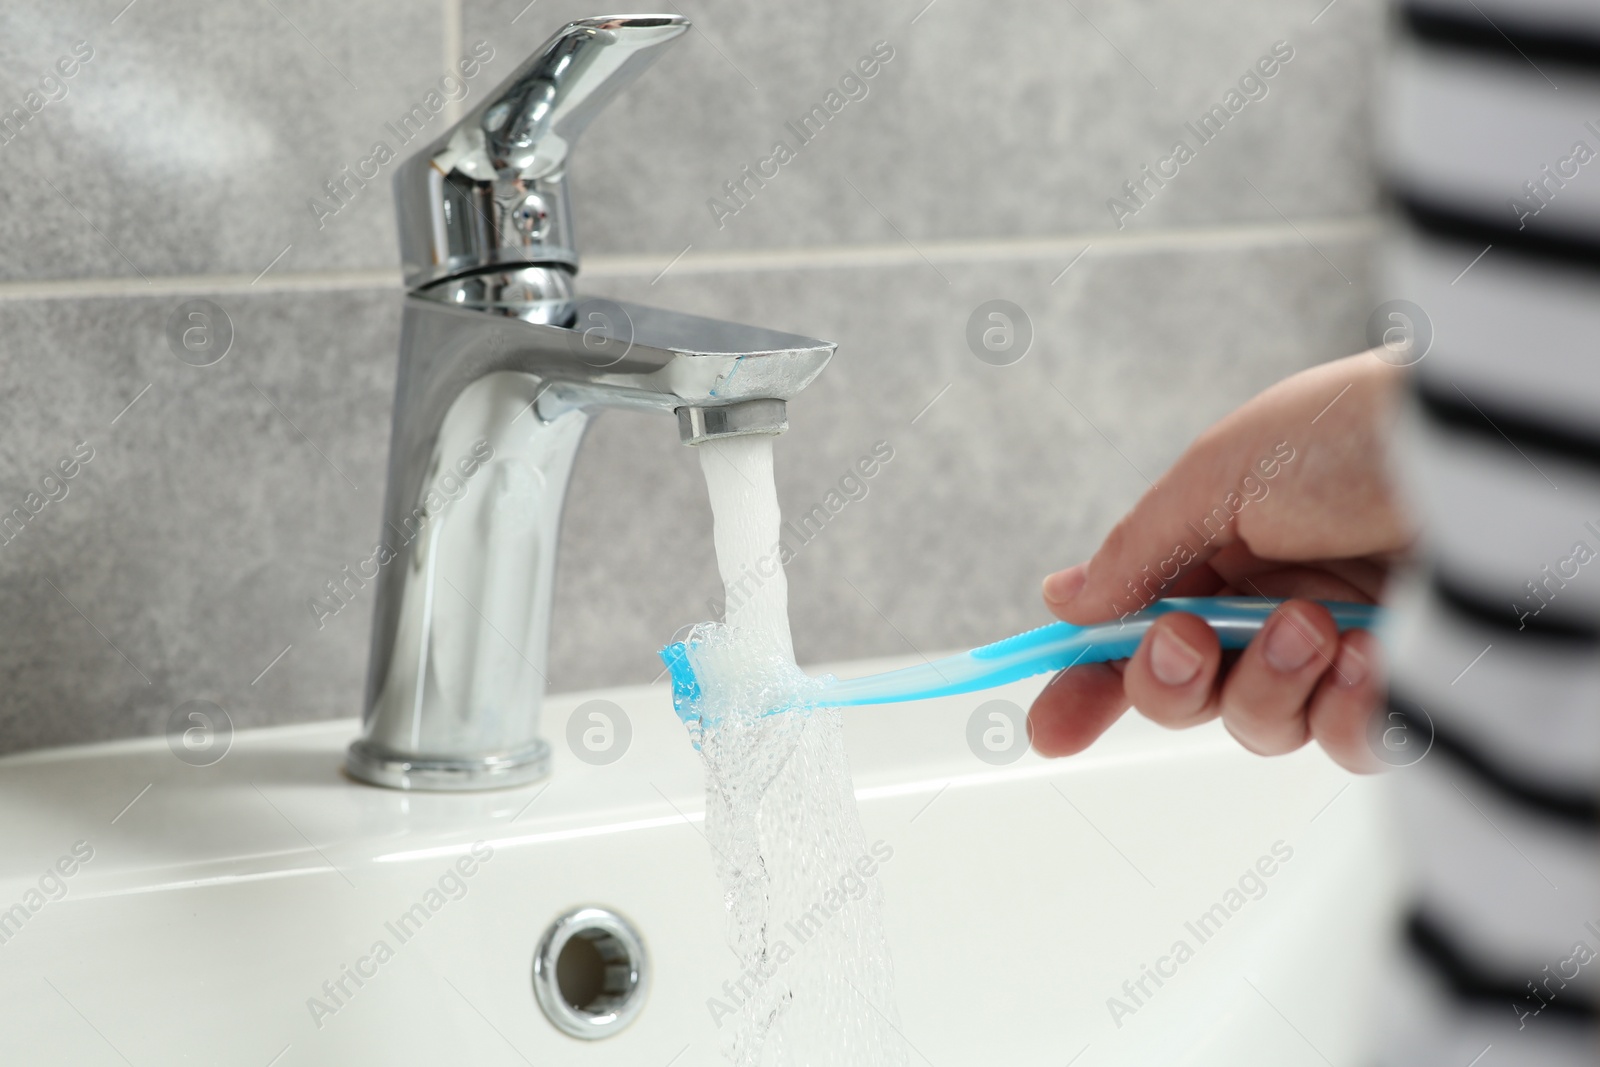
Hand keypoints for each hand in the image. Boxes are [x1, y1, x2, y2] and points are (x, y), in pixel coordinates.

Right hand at [1028, 352, 1414, 772]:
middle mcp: (1272, 605)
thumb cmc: (1358, 431)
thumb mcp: (1222, 473)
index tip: (1050, 724)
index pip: (1135, 634)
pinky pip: (1347, 746)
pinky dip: (1348, 712)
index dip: (1089, 683)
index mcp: (1220, 552)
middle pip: (1184, 695)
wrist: (1491, 451)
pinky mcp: (1407, 688)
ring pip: (1259, 726)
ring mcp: (1339, 651)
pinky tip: (1372, 656)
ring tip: (1318, 623)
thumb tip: (1062, 600)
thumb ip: (1138, 550)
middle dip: (1169, 679)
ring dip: (1270, 683)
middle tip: (1189, 640)